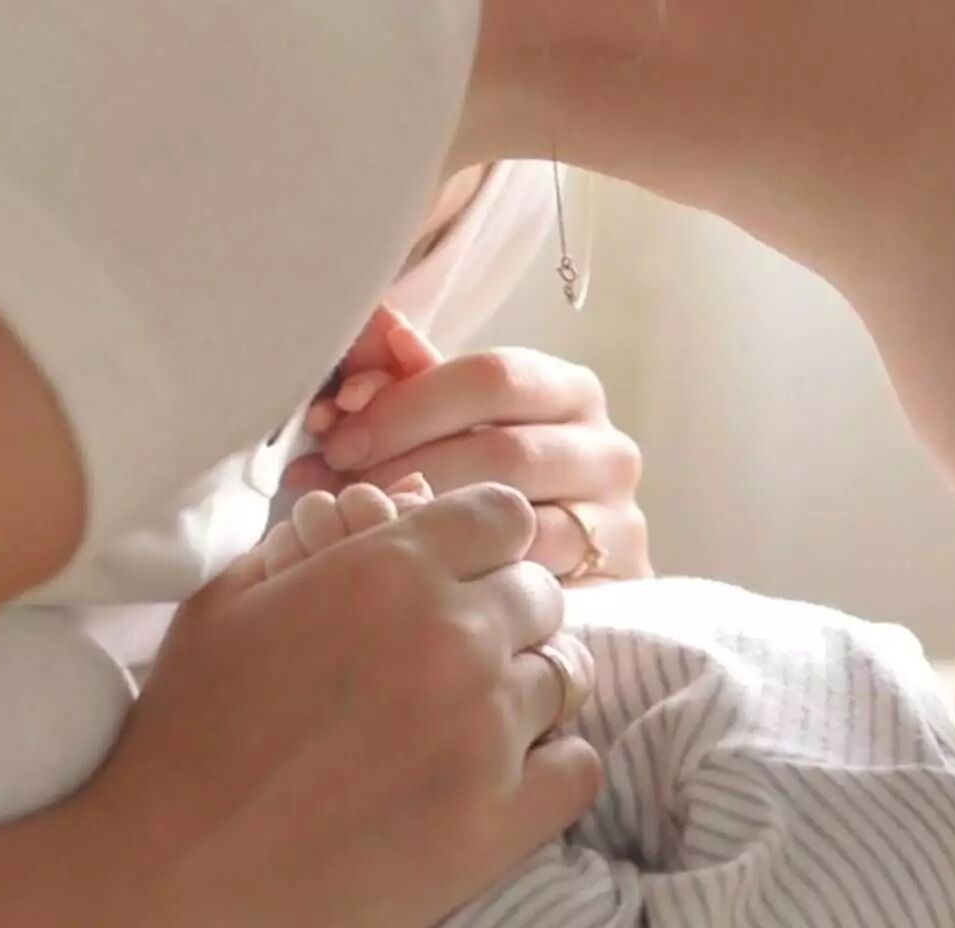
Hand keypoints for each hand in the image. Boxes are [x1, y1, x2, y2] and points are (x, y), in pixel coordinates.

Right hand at [65, 482, 601, 927]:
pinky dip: (554, 764)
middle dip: (505, 617)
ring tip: (473, 723)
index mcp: (389, 570)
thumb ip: (310, 543)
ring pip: (567, 675)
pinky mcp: (502, 821)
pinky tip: (505, 775)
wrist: (169, 882)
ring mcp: (487, 731)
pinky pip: (581, 765)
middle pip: (541, 596)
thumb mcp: (226, 605)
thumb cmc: (185, 739)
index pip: (503, 516)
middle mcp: (454, 637)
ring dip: (529, 690)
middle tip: (455, 661)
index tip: (459, 579)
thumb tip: (372, 510)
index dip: (484, 545)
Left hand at [283, 308, 650, 582]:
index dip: (408, 405)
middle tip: (340, 490)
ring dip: (428, 523)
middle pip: (503, 450)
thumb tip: (378, 322)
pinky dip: (463, 570)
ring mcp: (616, 517)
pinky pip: (529, 575)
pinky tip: (414, 572)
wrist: (561, 573)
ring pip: (516, 516)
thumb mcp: (453, 426)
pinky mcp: (612, 578)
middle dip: (408, 469)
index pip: (493, 377)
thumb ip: (414, 377)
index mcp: (570, 390)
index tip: (339, 438)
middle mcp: (607, 448)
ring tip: (364, 528)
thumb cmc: (493, 488)